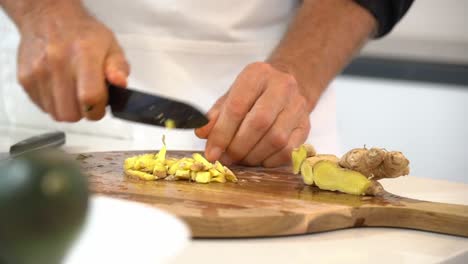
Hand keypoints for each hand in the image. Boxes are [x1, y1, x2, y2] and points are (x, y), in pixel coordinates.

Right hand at [16, 2, 128, 120]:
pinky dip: (54, 104)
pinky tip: (61, 89)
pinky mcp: (25, 79)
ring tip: (74, 92)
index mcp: (83, 56)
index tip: (101, 105)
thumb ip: (118, 67)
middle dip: (84, 112)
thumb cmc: (83, 34)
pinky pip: (43, 107)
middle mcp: (58, 64)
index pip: (89, 98)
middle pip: (71, 113)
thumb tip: (120, 83)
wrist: (48, 18)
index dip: (98, 110)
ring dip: (69, 109)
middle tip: (89, 99)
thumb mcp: (110, 46)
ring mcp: (38, 72)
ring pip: (56, 114)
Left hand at [195, 62, 311, 166]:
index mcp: (257, 74)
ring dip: (253, 156)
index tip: (211, 153)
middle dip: (238, 147)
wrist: (287, 86)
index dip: (222, 134)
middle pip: (259, 123)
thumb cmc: (253, 94)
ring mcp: (298, 106)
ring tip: (241, 159)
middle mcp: (282, 86)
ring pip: (276, 139)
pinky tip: (258, 159)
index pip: (237, 107)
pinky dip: (270, 160)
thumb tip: (202, 133)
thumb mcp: (230, 97)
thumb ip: (216, 115)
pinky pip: (289, 150)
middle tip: (226, 158)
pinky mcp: (306, 125)